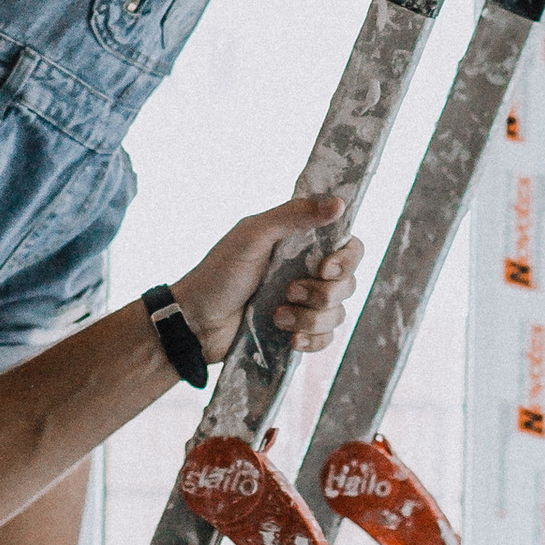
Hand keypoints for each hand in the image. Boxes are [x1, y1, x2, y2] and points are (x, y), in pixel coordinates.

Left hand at [172, 193, 361, 363]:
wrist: (195, 323)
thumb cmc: (219, 273)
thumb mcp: (253, 236)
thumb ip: (294, 215)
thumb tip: (339, 204)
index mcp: (301, 245)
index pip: (349, 247)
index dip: (346, 259)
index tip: (325, 268)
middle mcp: (307, 273)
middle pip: (348, 283)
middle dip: (323, 293)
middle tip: (290, 292)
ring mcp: (304, 306)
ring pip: (337, 314)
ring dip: (310, 318)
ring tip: (277, 316)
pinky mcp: (298, 333)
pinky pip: (326, 340)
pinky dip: (311, 340)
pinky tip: (289, 338)